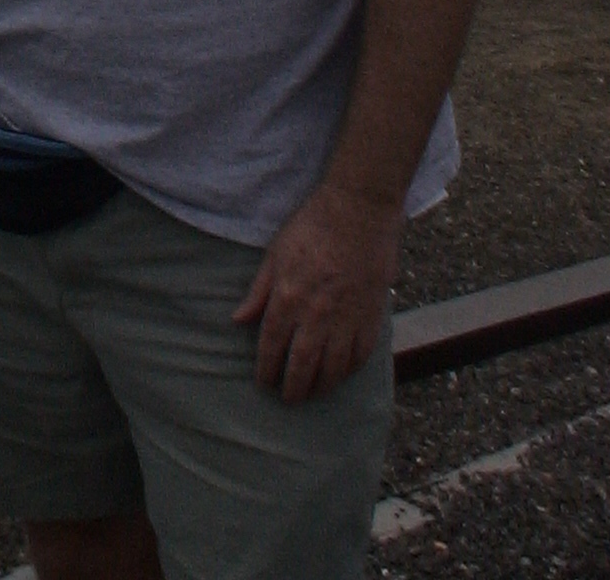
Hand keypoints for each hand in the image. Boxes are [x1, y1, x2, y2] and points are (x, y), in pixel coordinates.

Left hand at [232, 181, 400, 402]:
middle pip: (302, 365)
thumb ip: (258, 292)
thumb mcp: (275, 253)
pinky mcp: (371, 316)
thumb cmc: (312, 226)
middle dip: (293, 387)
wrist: (358, 210)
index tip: (264, 382)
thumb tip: (238, 320)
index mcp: (288, 298)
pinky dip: (349, 371)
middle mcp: (316, 315)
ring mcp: (346, 318)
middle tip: (288, 399)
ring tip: (313, 394)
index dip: (267, 369)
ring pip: (333, 368)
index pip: (272, 346)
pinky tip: (341, 375)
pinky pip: (360, 355)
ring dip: (321, 386)